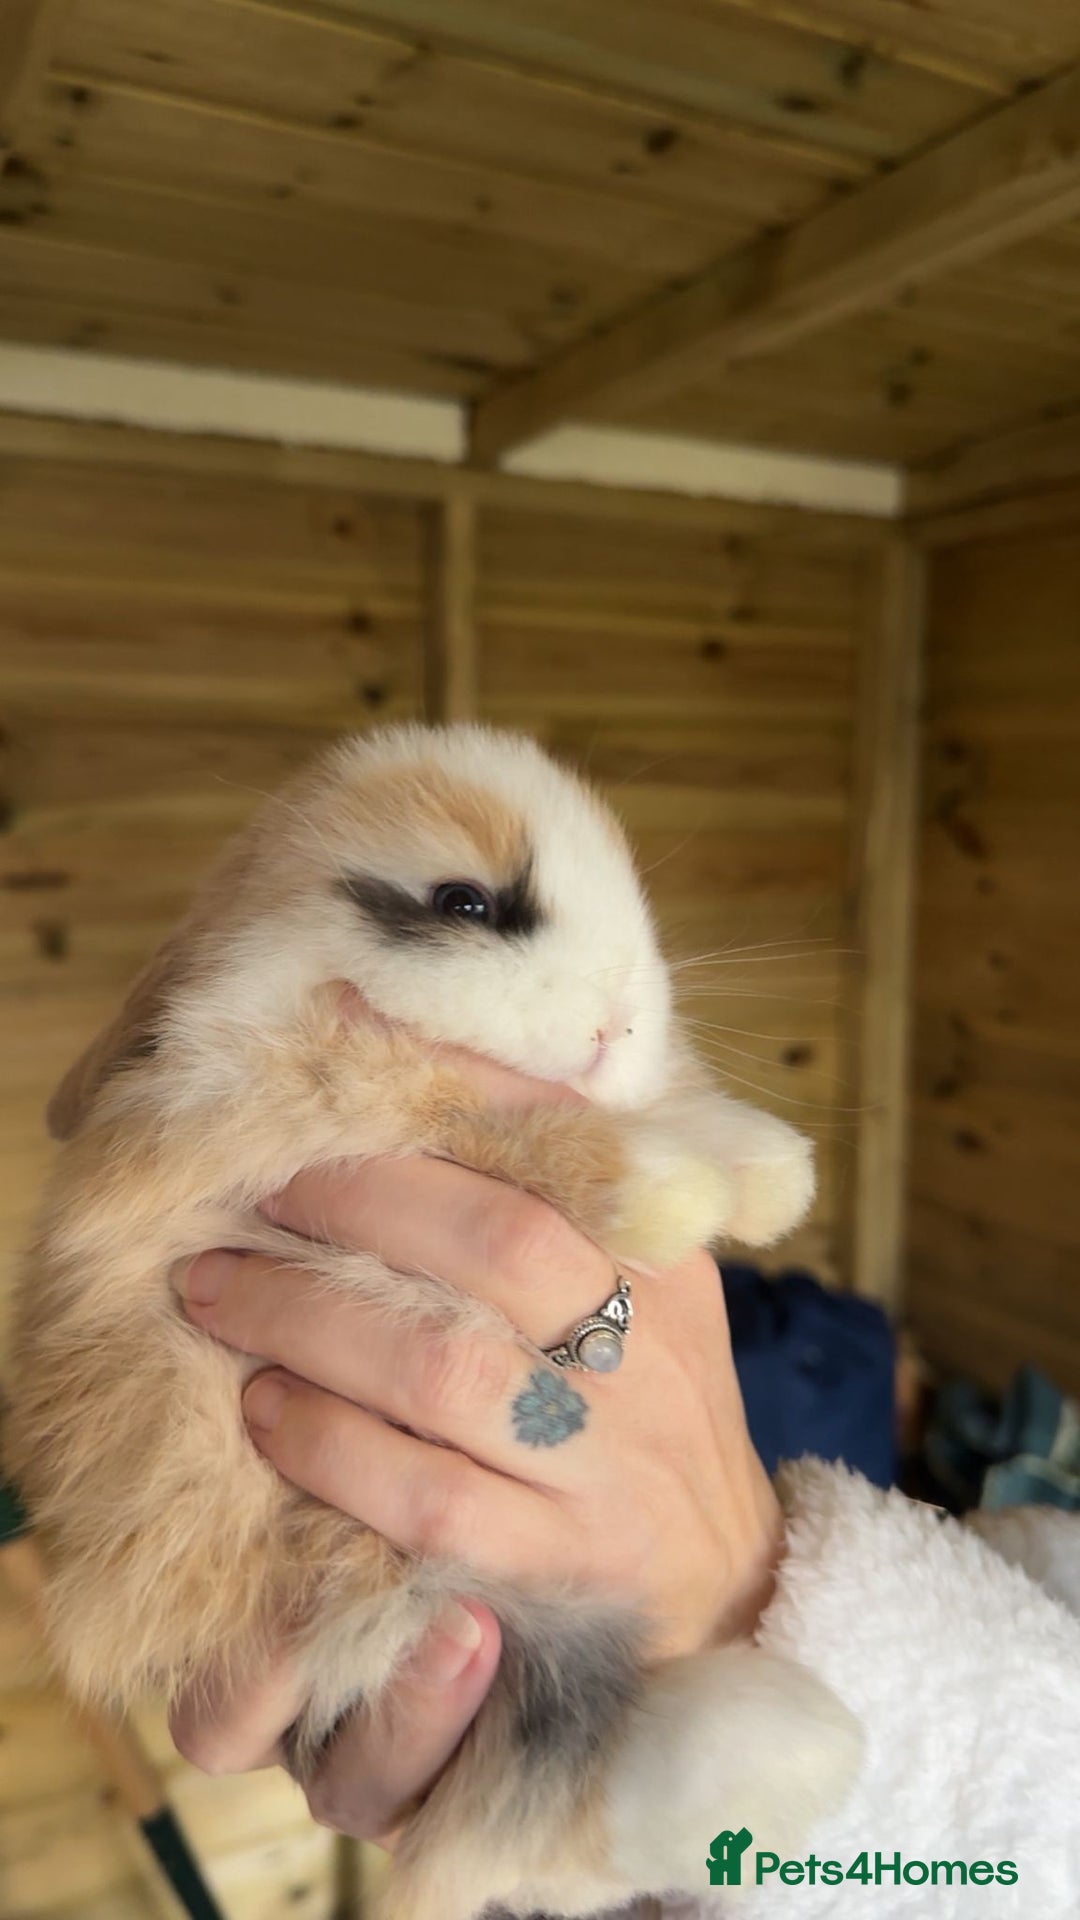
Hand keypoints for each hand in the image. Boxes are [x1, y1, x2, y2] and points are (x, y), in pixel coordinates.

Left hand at [170, 1047, 779, 1838]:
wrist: (724, 1586)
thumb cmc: (641, 1407)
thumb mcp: (644, 1289)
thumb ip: (562, 1193)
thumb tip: (422, 1058)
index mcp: (667, 1258)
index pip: (565, 1145)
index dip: (446, 1098)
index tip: (338, 1077)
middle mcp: (650, 1351)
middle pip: (499, 1242)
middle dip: (355, 1201)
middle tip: (253, 1190)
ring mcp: (609, 1461)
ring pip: (444, 1369)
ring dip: (308, 1320)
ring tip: (218, 1293)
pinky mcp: (561, 1562)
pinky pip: (426, 1497)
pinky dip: (329, 1447)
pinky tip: (265, 1416)